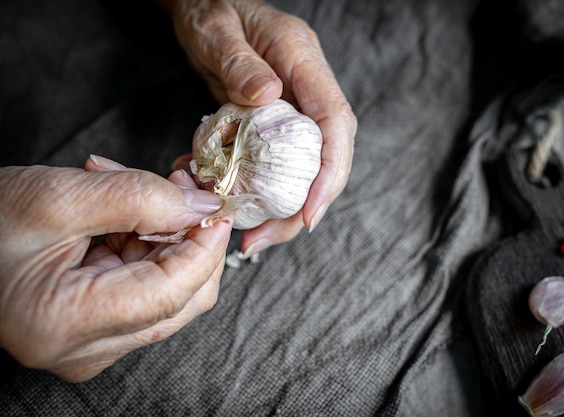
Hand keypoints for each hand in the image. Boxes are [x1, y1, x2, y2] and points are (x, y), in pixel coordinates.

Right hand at [0, 156, 232, 381]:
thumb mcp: (57, 198)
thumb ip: (138, 198)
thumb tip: (202, 206)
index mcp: (66, 323)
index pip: (172, 292)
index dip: (205, 244)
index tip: (216, 203)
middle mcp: (84, 351)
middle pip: (181, 300)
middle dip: (193, 239)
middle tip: (183, 188)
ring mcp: (90, 347)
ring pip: (169, 295)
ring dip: (168, 238)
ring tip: (138, 191)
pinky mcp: (95, 332)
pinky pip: (146, 292)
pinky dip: (148, 248)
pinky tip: (124, 215)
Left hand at [160, 0, 356, 254]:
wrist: (205, 6)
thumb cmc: (211, 9)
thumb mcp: (217, 29)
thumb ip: (238, 60)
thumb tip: (267, 96)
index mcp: (302, 60)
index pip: (335, 121)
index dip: (330, 171)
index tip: (309, 213)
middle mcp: (307, 87)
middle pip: (327, 154)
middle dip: (307, 204)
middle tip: (269, 238)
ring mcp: (294, 106)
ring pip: (304, 166)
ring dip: (281, 208)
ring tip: (252, 238)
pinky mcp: (276, 122)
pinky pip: (278, 163)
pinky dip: (259, 192)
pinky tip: (236, 209)